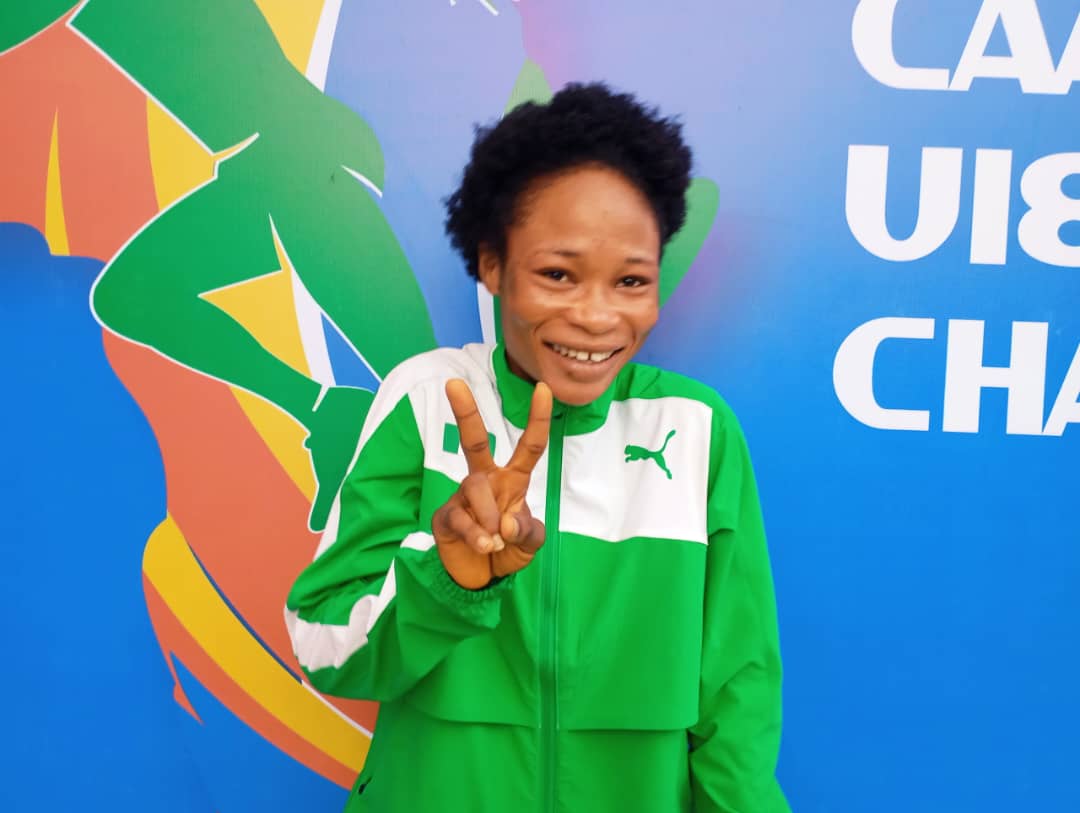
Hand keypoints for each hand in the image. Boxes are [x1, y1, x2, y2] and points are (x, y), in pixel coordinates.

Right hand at [431, 378, 551, 589]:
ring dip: (489, 515)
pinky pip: (460, 516)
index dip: (538, 419)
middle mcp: (486, 481)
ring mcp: (463, 497)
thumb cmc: (508, 552)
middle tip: (453, 383)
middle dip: (465, 412)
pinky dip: (476, 535)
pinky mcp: (446, 516)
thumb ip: (527, 532)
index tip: (543, 388)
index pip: (529, 446)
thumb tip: (507, 522)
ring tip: (495, 542)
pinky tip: (484, 547)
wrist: (479, 581)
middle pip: (474, 442)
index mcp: (512, 480)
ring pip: (475, 487)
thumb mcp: (530, 544)